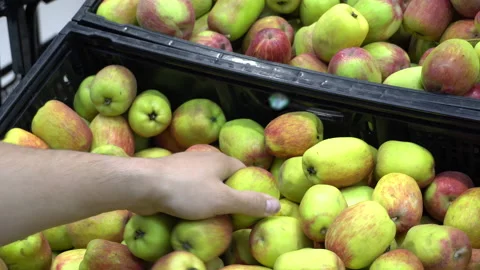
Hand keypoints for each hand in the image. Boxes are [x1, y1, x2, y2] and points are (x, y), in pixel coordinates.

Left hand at [132, 151, 280, 219]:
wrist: (142, 184)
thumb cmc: (185, 190)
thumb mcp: (222, 200)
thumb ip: (249, 202)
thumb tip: (277, 205)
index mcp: (221, 160)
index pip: (243, 171)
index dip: (249, 187)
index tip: (250, 205)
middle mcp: (205, 158)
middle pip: (224, 176)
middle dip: (228, 193)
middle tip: (231, 214)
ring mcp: (185, 165)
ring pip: (204, 182)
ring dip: (208, 196)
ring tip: (211, 215)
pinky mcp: (170, 175)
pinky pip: (188, 187)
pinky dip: (191, 197)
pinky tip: (188, 210)